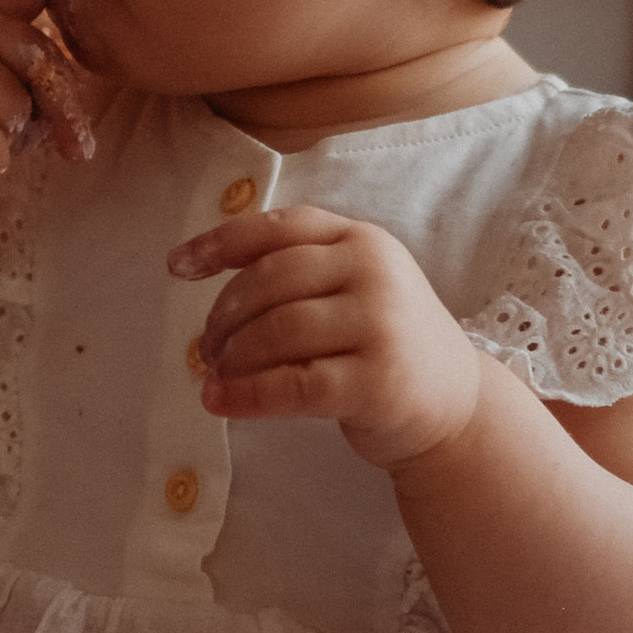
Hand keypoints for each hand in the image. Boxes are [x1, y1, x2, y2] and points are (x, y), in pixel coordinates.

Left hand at [170, 205, 485, 473]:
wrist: (455, 405)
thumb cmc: (383, 344)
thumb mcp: (353, 289)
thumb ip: (296, 273)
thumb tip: (199, 275)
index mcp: (362, 240)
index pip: (279, 228)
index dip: (220, 243)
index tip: (176, 267)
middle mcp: (375, 272)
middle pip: (269, 281)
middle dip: (224, 316)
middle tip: (206, 348)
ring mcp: (381, 325)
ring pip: (276, 331)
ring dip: (232, 356)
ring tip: (217, 375)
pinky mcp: (378, 381)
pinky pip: (292, 385)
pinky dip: (246, 396)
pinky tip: (220, 402)